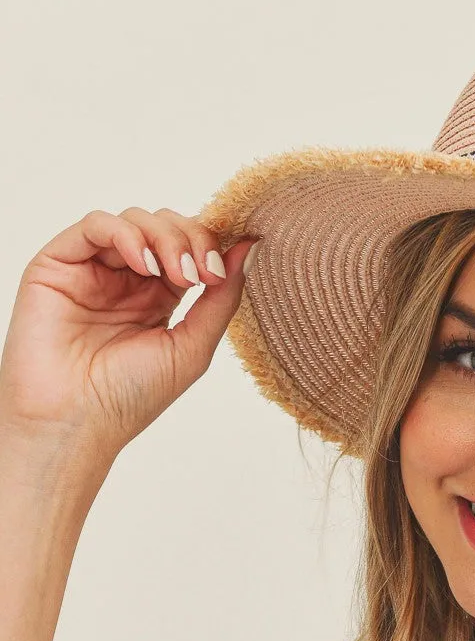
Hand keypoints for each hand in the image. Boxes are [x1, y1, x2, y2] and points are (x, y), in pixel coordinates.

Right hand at [0, 207, 257, 468]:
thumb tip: (249, 248)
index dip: (213, 245)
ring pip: (137, 219)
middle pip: (168, 227)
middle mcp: (127, 278)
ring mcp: (94, 268)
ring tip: (176, 275)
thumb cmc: (131, 396)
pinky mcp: (60, 263)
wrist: (76, 421)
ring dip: (166, 238)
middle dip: (194, 240)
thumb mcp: (194, 346)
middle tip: (203, 273)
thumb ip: (223, 298)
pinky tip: (144, 266)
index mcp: (161, 296)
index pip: (192, 247)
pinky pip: (96, 224)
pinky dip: (127, 234)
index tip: (226, 266)